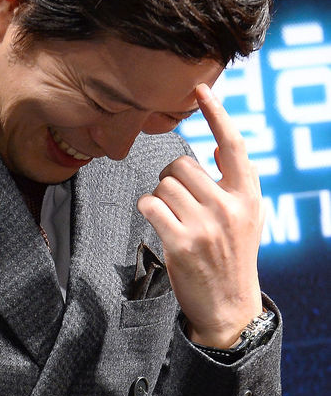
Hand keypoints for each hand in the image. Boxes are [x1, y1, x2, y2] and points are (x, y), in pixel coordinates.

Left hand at [137, 83, 263, 348]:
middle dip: (172, 178)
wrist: (229, 306)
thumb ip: (234, 181)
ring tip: (174, 218)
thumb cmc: (233, 255)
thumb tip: (212, 145)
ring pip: (163, 184)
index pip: (233, 145)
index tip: (199, 88)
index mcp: (247, 195)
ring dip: (160, 197)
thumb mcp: (247, 215)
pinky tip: (159, 223)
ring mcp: (206, 224)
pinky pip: (150, 204)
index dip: (216, 113)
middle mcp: (230, 206)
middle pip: (181, 164)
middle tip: (178, 200)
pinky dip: (148, 210)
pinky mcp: (182, 242)